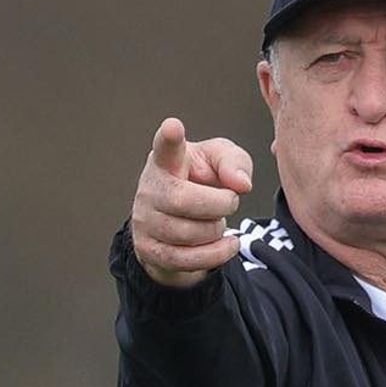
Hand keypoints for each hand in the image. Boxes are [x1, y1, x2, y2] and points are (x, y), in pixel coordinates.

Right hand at [130, 117, 253, 287]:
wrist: (183, 222)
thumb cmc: (202, 182)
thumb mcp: (222, 163)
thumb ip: (235, 163)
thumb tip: (241, 184)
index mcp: (167, 160)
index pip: (166, 148)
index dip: (169, 138)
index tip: (173, 126)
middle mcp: (150, 189)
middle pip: (183, 200)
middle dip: (218, 205)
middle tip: (228, 201)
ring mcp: (145, 221)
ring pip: (187, 233)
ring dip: (215, 230)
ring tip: (217, 222)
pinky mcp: (150, 250)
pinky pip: (185, 260)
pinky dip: (215, 255)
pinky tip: (228, 245)